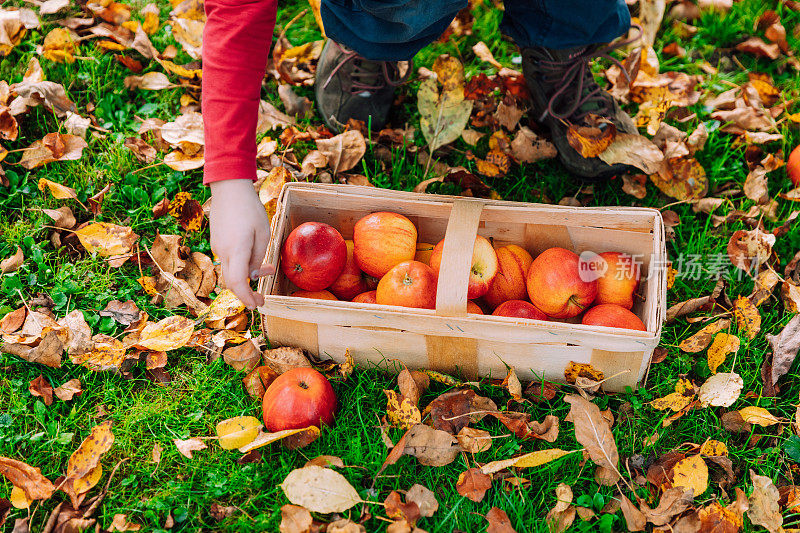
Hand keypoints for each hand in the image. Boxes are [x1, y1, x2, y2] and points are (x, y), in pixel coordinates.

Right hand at [209, 179, 273, 309]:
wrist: (229, 188)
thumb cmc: (250, 209)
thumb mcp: (263, 234)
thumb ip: (258, 257)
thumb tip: (252, 276)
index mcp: (236, 251)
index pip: (238, 284)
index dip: (247, 298)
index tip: (257, 305)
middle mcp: (223, 252)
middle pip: (232, 283)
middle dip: (247, 293)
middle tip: (261, 298)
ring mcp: (218, 247)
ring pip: (231, 271)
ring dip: (247, 276)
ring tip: (269, 269)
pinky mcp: (217, 241)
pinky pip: (229, 260)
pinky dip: (241, 265)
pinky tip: (255, 255)